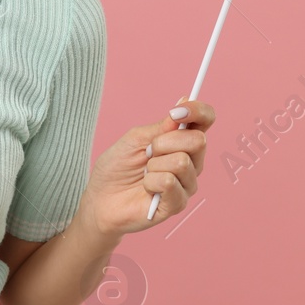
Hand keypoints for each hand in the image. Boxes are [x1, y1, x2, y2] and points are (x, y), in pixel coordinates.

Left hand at [84, 98, 215, 235]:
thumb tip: (184, 101)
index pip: (205, 120)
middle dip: (164, 142)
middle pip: (198, 140)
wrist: (100, 199)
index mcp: (183, 142)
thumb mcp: (136, 138)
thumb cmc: (117, 168)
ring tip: (144, 174)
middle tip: (148, 153)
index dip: (198, 111)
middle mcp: (191, 162)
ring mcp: (187, 184)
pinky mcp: (178, 204)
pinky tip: (146, 188)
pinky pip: (169, 182)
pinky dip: (150, 182)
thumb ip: (162, 126)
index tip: (177, 111)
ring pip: (181, 162)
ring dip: (153, 165)